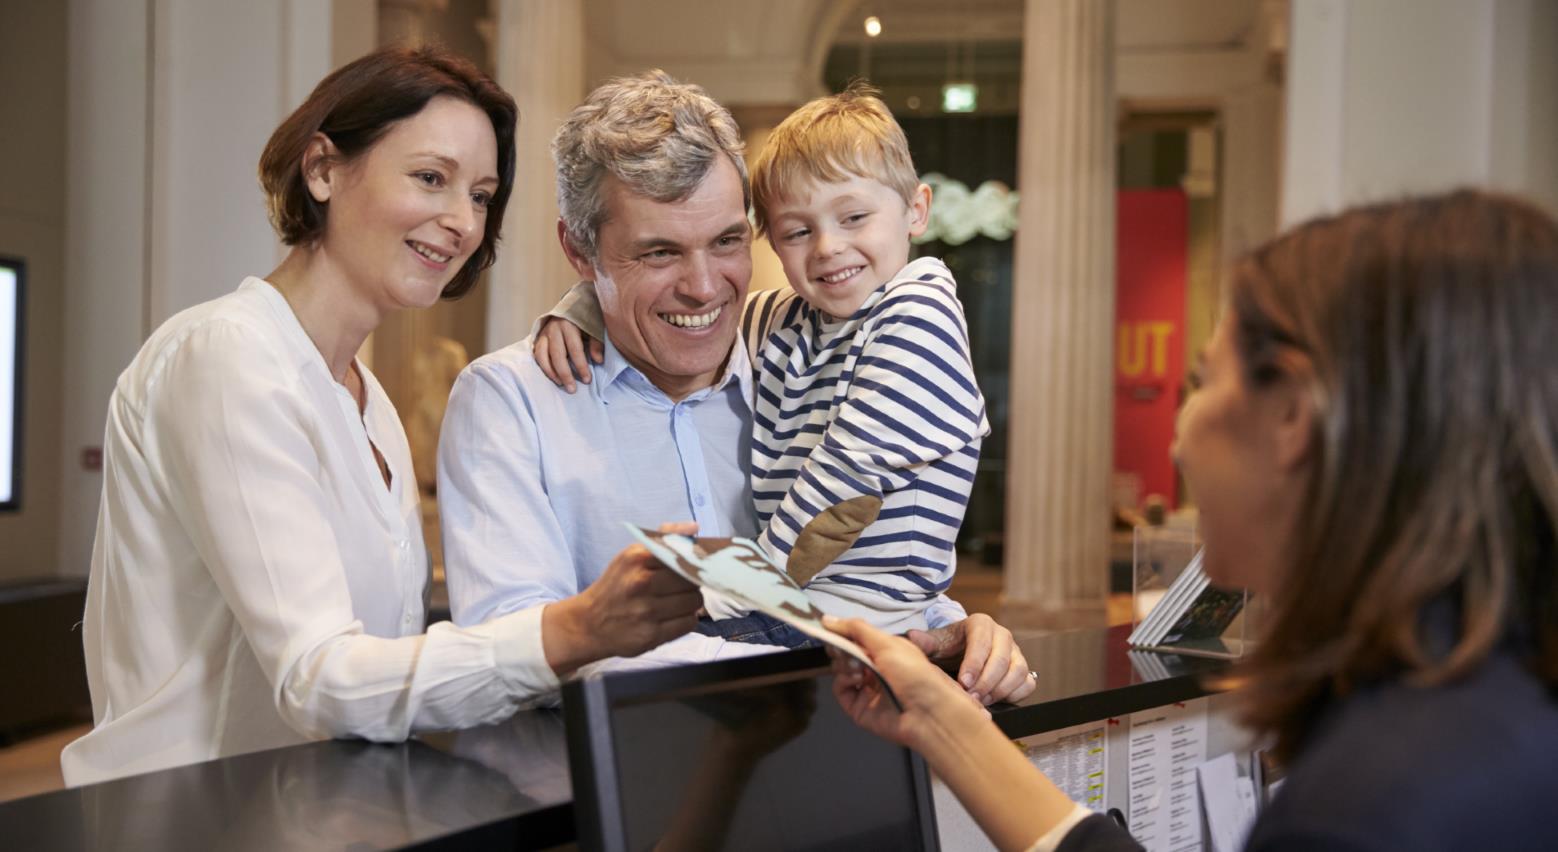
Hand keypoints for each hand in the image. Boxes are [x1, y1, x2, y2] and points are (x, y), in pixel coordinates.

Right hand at [533, 315, 603, 392]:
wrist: (570, 306)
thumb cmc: (584, 319)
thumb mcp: (594, 327)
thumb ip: (596, 343)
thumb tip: (598, 360)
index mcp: (569, 325)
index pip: (575, 349)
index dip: (581, 366)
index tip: (587, 380)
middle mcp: (554, 329)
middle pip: (558, 355)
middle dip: (565, 374)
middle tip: (572, 389)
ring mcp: (544, 333)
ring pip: (544, 356)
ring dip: (552, 373)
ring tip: (561, 384)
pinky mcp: (538, 338)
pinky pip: (537, 355)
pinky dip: (544, 367)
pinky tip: (552, 377)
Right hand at [543, 543, 700, 675]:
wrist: (588, 623)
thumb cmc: (616, 585)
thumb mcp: (631, 555)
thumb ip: (663, 538)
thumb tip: (694, 527)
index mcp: (636, 558)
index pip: (683, 557)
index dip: (691, 564)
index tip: (689, 568)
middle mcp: (640, 583)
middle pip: (692, 581)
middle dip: (691, 584)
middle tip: (680, 587)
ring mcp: (646, 611)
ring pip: (694, 603)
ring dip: (690, 603)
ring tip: (676, 602)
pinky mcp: (651, 636)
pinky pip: (688, 624)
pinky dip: (686, 620)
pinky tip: (672, 617)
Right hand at [825, 616, 988, 752]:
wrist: (926, 713)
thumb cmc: (913, 672)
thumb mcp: (887, 643)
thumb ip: (857, 629)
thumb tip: (827, 619)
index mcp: (886, 651)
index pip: (857, 638)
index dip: (843, 631)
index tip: (827, 625)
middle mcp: (875, 668)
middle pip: (846, 652)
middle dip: (841, 646)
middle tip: (840, 646)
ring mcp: (865, 688)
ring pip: (840, 669)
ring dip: (844, 662)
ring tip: (857, 666)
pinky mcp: (857, 707)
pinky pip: (840, 688)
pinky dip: (844, 680)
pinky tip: (856, 678)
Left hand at [909, 613, 1035, 705]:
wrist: (960, 653)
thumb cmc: (947, 647)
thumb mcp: (935, 643)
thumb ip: (924, 641)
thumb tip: (912, 637)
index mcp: (980, 624)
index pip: (982, 641)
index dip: (974, 663)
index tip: (963, 682)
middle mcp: (1002, 635)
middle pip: (1002, 659)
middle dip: (986, 682)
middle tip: (970, 698)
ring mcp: (1016, 652)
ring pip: (1018, 671)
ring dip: (1000, 690)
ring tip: (980, 701)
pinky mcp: (1023, 669)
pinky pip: (1027, 683)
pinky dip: (1014, 694)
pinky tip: (994, 700)